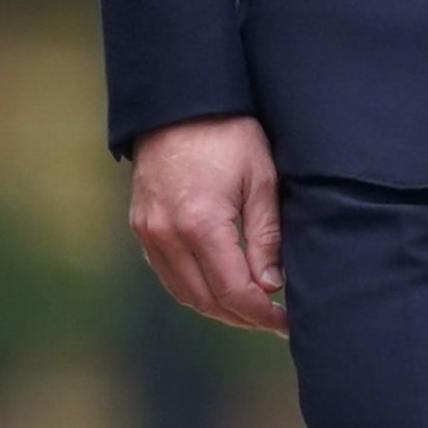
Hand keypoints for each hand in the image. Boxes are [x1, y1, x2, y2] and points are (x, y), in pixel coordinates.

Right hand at [129, 113, 287, 335]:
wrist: (181, 105)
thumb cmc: (230, 135)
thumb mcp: (262, 179)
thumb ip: (266, 236)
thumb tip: (272, 285)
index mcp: (200, 224)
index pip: (233, 291)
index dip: (262, 314)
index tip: (287, 323)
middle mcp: (166, 235)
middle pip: (206, 300)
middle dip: (243, 317)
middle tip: (275, 322)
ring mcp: (147, 232)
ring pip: (183, 293)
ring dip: (218, 307)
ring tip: (253, 309)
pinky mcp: (140, 226)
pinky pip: (167, 274)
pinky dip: (194, 289)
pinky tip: (220, 287)